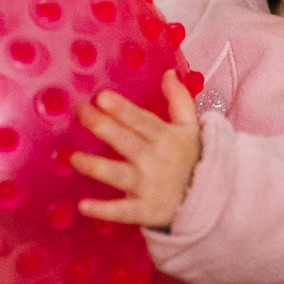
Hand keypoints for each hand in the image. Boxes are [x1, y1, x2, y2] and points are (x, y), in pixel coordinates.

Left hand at [71, 68, 201, 229]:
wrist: (210, 199)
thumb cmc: (191, 158)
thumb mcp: (190, 127)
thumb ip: (179, 99)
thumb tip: (168, 72)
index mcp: (166, 137)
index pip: (141, 120)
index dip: (122, 109)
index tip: (102, 97)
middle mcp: (156, 160)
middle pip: (125, 141)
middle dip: (102, 126)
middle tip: (80, 112)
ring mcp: (149, 187)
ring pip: (119, 175)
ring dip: (96, 167)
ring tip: (74, 158)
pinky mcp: (146, 211)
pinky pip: (123, 211)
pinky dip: (104, 210)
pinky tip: (83, 206)